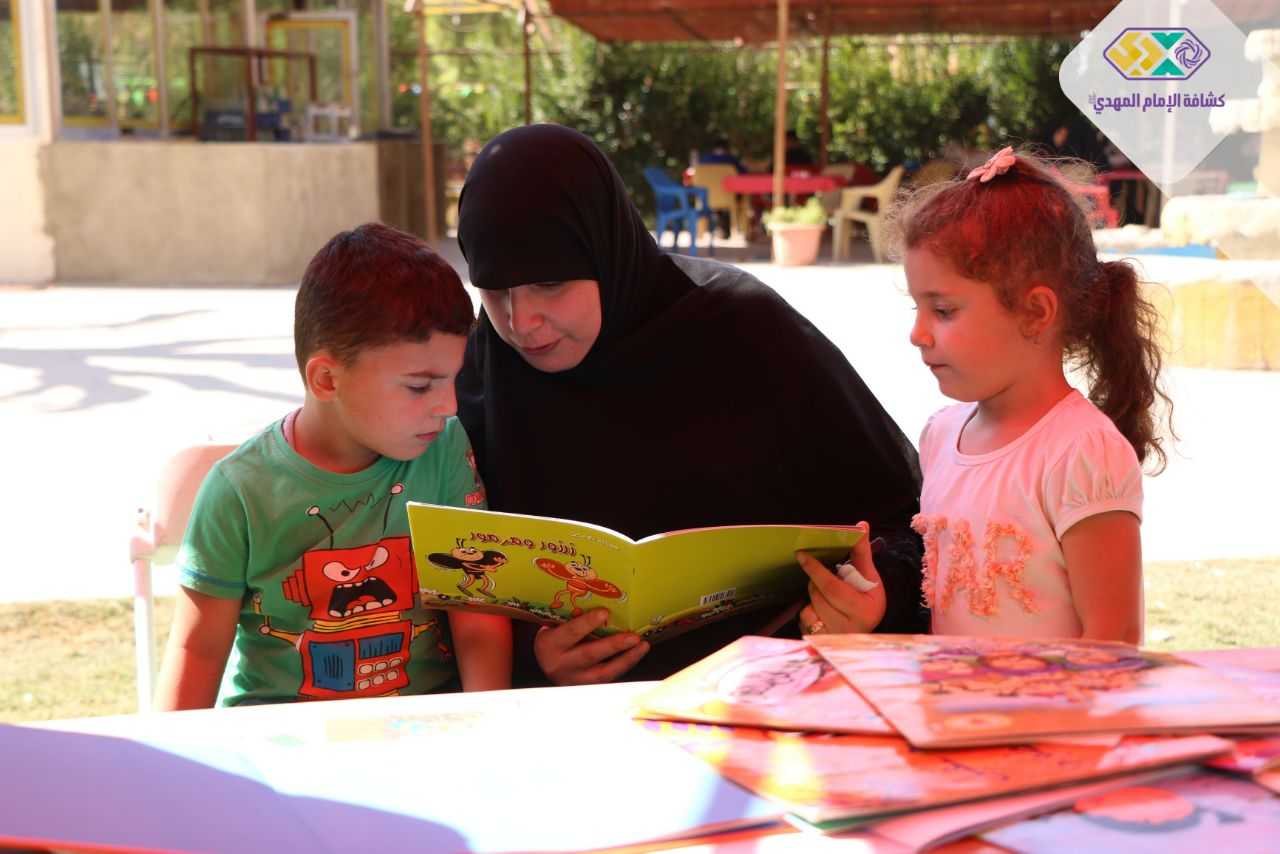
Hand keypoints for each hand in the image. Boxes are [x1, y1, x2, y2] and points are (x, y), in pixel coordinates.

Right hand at [533, 608, 649, 685]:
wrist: (546, 665)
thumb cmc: (554, 638)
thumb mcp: (554, 627)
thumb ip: (570, 618)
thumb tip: (600, 599)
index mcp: (549, 645)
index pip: (570, 633)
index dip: (587, 623)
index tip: (605, 612)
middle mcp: (560, 664)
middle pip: (589, 655)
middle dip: (613, 645)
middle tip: (633, 637)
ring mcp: (574, 679)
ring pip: (603, 673)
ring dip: (626, 659)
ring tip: (642, 646)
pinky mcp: (587, 687)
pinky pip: (609, 678)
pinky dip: (625, 665)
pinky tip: (637, 654)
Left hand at [797, 521, 886, 633]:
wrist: (867, 628)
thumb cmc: (867, 599)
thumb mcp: (870, 577)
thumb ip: (862, 552)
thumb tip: (861, 525)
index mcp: (863, 609)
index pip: (832, 587)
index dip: (815, 570)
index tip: (801, 555)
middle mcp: (849, 627)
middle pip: (818, 595)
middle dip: (816, 581)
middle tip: (822, 575)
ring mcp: (834, 637)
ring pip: (810, 608)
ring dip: (813, 596)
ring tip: (828, 597)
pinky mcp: (821, 642)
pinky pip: (805, 620)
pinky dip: (809, 610)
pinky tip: (822, 611)